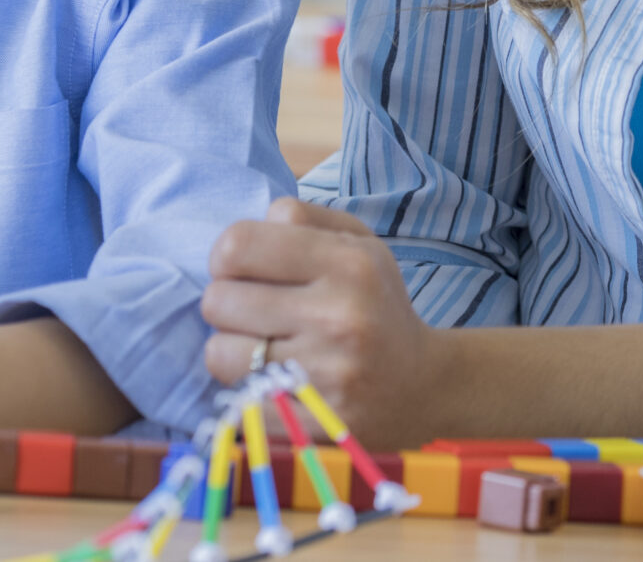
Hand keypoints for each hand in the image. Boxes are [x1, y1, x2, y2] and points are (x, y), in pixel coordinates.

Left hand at [200, 197, 438, 445]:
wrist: (424, 386)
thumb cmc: (377, 304)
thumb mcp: (357, 242)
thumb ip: (300, 217)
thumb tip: (246, 230)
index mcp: (347, 263)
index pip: (236, 246)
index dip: (225, 258)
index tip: (241, 272)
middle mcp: (337, 317)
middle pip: (218, 301)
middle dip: (227, 305)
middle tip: (255, 314)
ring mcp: (326, 375)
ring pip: (218, 354)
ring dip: (231, 351)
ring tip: (262, 349)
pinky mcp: (315, 424)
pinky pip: (239, 402)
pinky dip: (247, 392)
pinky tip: (273, 383)